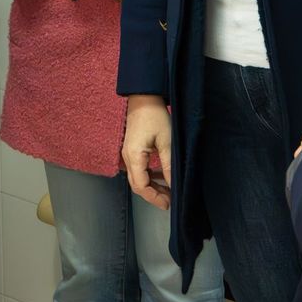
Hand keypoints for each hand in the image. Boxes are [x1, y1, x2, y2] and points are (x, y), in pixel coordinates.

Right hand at [122, 94, 172, 210]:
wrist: (144, 97)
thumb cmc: (155, 117)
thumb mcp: (166, 142)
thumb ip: (169, 166)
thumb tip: (173, 185)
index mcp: (134, 157)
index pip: (141, 186)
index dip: (154, 197)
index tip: (168, 203)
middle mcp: (127, 157)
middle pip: (137, 185)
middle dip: (153, 195)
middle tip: (169, 200)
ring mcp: (128, 154)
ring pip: (138, 178)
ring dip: (152, 186)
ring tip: (168, 191)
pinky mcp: (132, 149)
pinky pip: (139, 169)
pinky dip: (149, 176)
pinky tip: (162, 177)